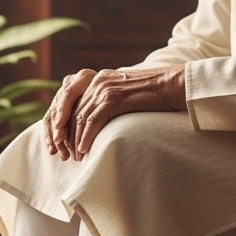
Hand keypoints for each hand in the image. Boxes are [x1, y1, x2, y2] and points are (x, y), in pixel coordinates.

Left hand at [43, 66, 186, 160]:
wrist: (172, 86)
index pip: (74, 103)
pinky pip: (93, 121)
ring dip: (75, 139)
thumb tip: (97, 120)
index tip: (63, 142)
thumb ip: (109, 101)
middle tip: (65, 153)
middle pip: (73, 111)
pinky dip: (86, 137)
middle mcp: (97, 81)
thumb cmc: (152, 95)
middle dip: (66, 134)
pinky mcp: (114, 98)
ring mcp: (105, 88)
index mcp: (98, 79)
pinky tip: (84, 149)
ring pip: (81, 118)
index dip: (65, 124)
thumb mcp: (124, 94)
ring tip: (75, 156)